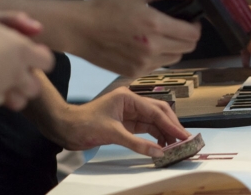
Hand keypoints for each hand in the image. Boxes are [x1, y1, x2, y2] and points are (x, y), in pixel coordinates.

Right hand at [0, 0, 53, 113]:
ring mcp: (0, 92)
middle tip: (17, 75)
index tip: (35, 55)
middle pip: (35, 87)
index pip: (47, 61)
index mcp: (23, 52)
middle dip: (28, 83)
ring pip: (15, 103)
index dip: (42, 58)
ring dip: (9, 97)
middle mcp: (16, 75)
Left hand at [44, 87, 189, 157]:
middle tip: (185, 140)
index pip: (155, 110)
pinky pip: (146, 129)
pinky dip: (155, 137)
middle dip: (172, 126)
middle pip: (159, 113)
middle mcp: (132, 102)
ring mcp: (130, 113)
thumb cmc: (84, 124)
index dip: (171, 124)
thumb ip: (136, 143)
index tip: (183, 135)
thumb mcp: (112, 133)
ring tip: (177, 145)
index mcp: (129, 97)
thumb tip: (158, 152)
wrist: (65, 128)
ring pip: (154, 121)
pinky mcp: (126, 124)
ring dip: (165, 133)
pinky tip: (163, 145)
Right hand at [69, 0, 200, 76]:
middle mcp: (153, 47)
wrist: (81, 29)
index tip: (192, 20)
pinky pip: (158, 66)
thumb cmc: (108, 6)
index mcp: (155, 25)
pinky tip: (148, 45)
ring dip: (175, 47)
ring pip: (175, 59)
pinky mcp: (134, 72)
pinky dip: (159, 56)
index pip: (192, 34)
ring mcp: (143, 63)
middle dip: (188, 36)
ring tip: (163, 35)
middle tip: (180, 26)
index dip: (197, 26)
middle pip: (188, 48)